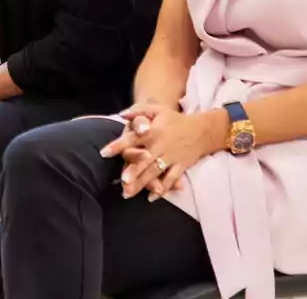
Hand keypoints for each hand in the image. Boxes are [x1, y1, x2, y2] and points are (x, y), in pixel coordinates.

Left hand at [102, 104, 219, 199]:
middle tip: (123, 180)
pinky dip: (163, 189)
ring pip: (155, 172)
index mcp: (153, 131)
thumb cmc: (173, 119)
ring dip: (143, 182)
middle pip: (145, 159)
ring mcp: (171, 157)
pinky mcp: (180, 166)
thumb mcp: (157, 109)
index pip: (133, 138)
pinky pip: (171, 179)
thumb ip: (138, 111)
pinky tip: (151, 197)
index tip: (104, 153)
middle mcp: (161, 145)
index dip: (119, 145)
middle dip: (134, 170)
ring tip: (128, 193)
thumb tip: (121, 115)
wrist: (201, 130)